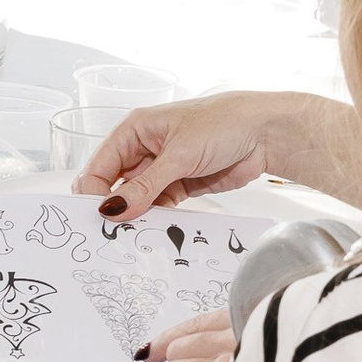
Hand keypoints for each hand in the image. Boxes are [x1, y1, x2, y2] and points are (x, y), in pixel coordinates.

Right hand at [83, 90, 361, 219]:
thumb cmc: (224, 123)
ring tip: (134, 238)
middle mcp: (143, 149)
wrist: (267, 133)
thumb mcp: (179, 155)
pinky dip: (156, 220)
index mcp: (134, 130)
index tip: (98, 219)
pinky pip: (158, 207)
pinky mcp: (179, 186)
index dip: (94, 193)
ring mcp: (161, 169)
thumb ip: (145, 186)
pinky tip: (155, 233)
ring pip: (135, 200)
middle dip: (113, 209)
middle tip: (113, 235)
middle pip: (114, 186)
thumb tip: (112, 210)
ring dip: (135, 218)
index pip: (99, 167)